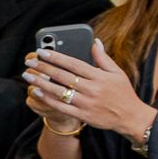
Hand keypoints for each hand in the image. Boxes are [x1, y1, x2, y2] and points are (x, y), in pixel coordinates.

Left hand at [23, 40, 153, 139]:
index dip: (56, 57)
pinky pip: (61, 107)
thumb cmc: (122, 92)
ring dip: (41, 83)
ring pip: (59, 91)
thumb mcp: (117, 73)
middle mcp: (92, 89)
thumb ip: (103, 58)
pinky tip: (36, 92)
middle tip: (29, 61)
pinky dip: (47, 99)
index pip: (73, 64)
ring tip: (27, 75)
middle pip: (63, 76)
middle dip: (44, 68)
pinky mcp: (83, 115)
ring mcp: (86, 103)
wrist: (130, 117)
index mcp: (99, 77)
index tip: (41, 51)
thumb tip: (95, 41)